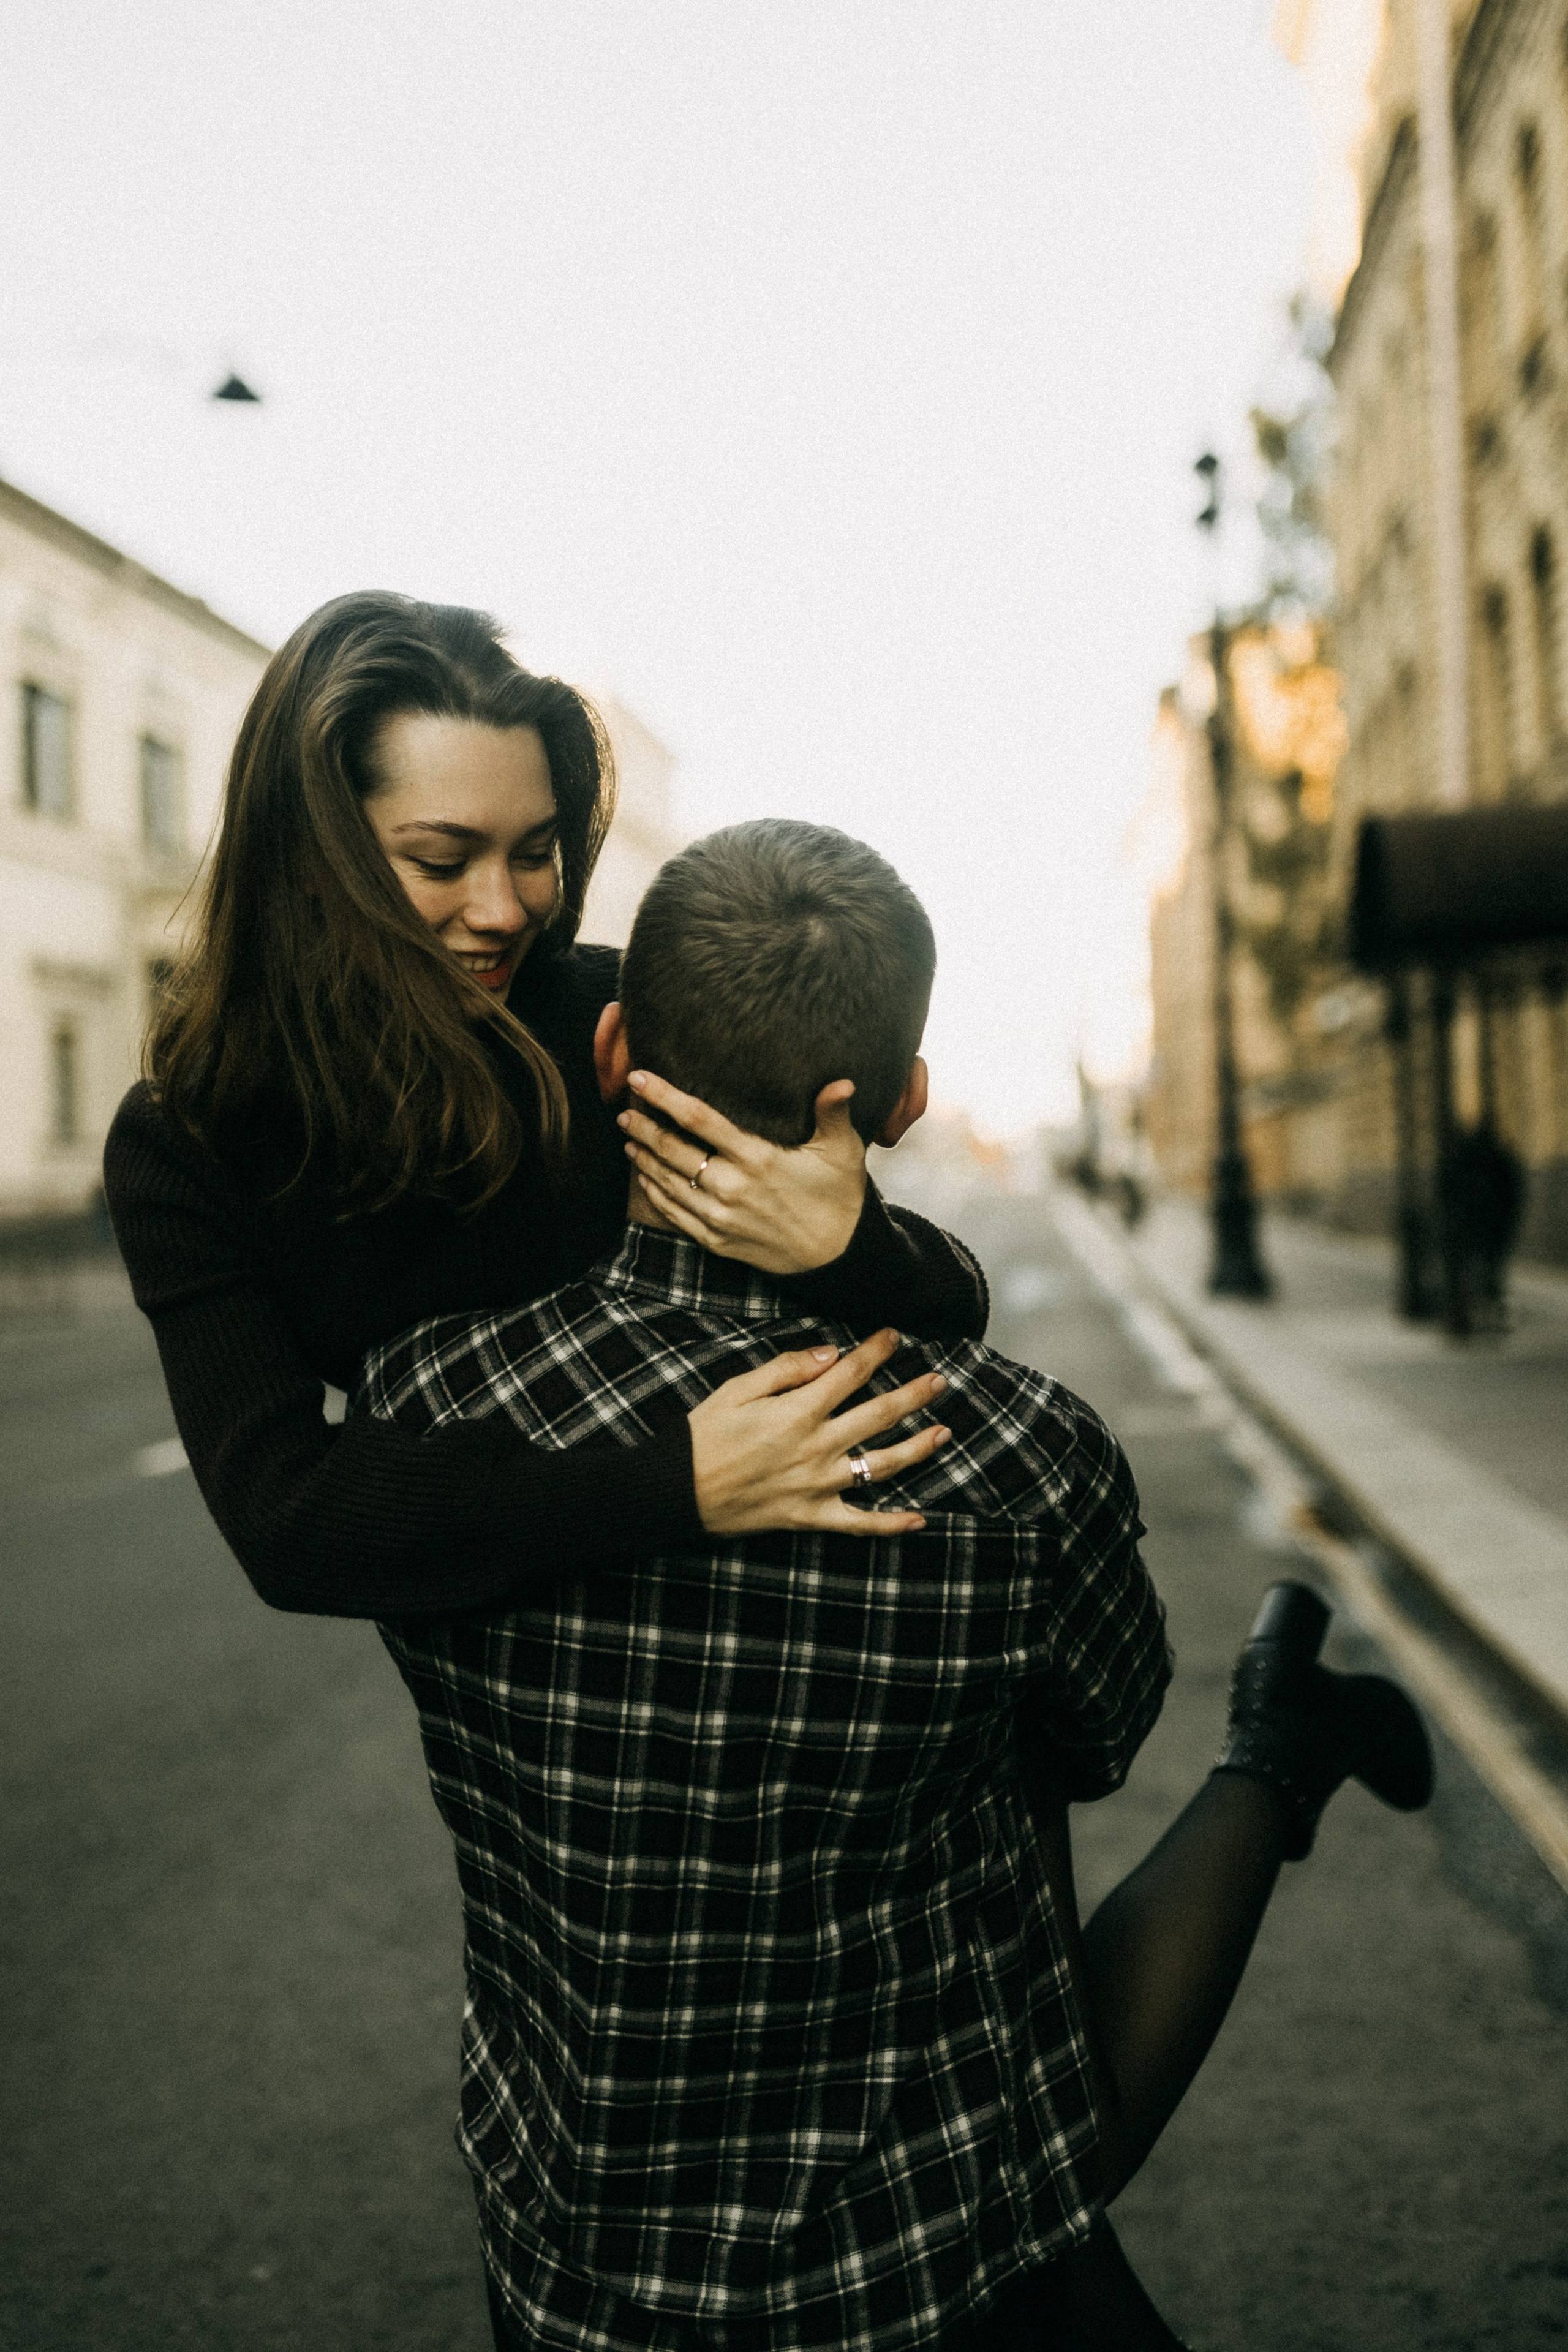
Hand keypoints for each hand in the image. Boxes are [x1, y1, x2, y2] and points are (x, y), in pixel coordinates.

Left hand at [619, 1074, 865, 1275]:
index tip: (640, 1078)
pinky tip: (644, 1177)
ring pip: (668, 1181)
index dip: (664, 1096)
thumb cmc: (839, 1196)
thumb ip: (834, 1113)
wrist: (836, 1256)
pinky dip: (655, 1193)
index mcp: (757, 1158)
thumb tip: (841, 1082)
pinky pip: (674, 1214)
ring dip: (643, 1158)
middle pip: (672, 1149)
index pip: (699, 1119)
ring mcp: (720, 1217)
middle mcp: (732, 1187)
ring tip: (628, 1138)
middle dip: (643, 1126)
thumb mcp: (843, 1151)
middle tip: (625, 1110)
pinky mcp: (716, 1240)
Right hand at [688, 1327, 949, 1536]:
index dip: (876, 1352)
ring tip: (944, 1432)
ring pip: (882, 1466)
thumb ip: (787, 1368)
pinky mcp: (811, 1517)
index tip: (895, 1335)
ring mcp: (818, 1486)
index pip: (850, 1374)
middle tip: (940, 1380)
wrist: (674, 1493)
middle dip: (913, 1394)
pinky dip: (891, 1525)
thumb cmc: (702, 1437)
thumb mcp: (736, 1389)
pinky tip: (919, 1519)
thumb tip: (832, 1354)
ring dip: (918, 1448)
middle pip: (879, 1415)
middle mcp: (817, 1448)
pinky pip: (860, 1524)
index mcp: (798, 1411)